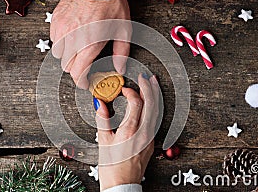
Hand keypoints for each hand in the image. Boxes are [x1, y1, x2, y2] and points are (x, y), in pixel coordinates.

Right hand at [50, 0, 130, 88]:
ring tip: (78, 50)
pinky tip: (72, 37)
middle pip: (67, 66)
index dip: (81, 82)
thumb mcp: (123, 30)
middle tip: (84, 66)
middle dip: (76, 69)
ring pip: (58, 54)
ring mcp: (62, 30)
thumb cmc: (111, 3)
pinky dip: (61, 43)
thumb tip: (120, 68)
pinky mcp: (56, 20)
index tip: (85, 83)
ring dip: (67, 56)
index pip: (77, 73)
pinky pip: (54, 39)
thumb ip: (121, 53)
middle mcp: (73, 39)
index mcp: (89, 44)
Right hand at [96, 74, 159, 189]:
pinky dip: (154, 107)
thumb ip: (103, 120)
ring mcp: (150, 138)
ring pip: (157, 112)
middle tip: (146, 76)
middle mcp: (144, 133)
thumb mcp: (103, 142)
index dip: (131, 92)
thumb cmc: (112, 167)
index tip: (124, 89)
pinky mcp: (151, 142)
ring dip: (155, 96)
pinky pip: (156, 120)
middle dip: (150, 88)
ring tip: (153, 83)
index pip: (136, 103)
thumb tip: (100, 103)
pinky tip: (151, 103)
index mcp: (131, 131)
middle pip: (152, 105)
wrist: (123, 185)